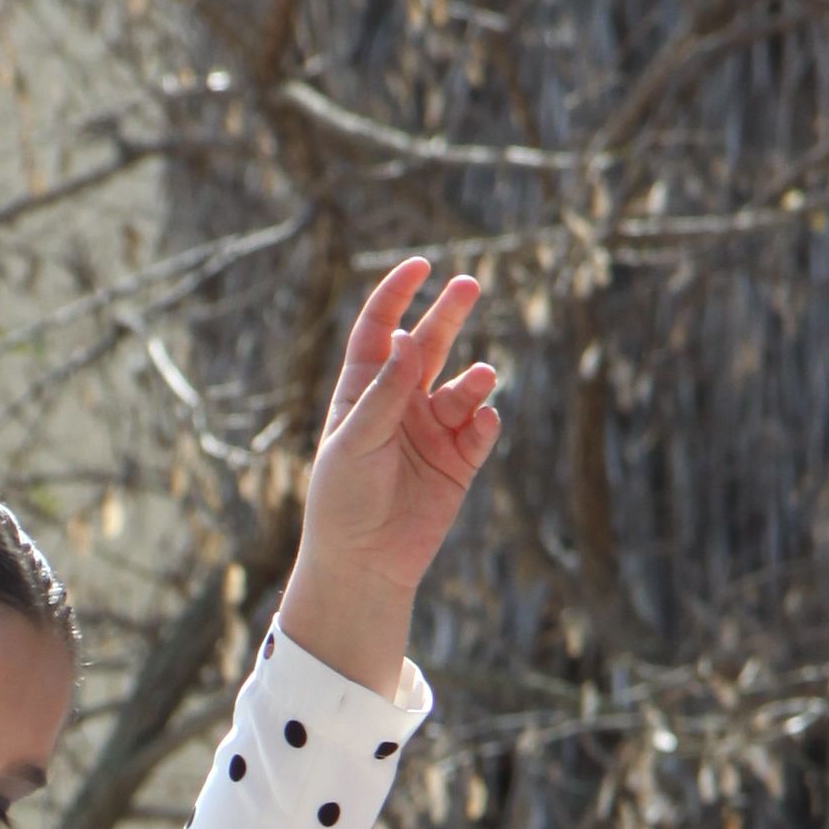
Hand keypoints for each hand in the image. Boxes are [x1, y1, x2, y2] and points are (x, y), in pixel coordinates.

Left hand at [271, 259, 501, 696]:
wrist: (362, 562)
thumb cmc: (343, 499)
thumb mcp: (356, 440)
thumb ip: (385, 393)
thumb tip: (406, 339)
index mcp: (362, 391)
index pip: (379, 330)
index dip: (397, 295)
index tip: (420, 266)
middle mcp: (399, 404)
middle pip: (428, 346)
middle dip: (448, 315)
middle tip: (469, 284)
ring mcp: (431, 431)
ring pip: (462, 389)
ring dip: (474, 380)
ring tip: (482, 378)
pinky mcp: (457, 463)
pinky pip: (479, 432)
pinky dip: (485, 422)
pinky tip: (483, 423)